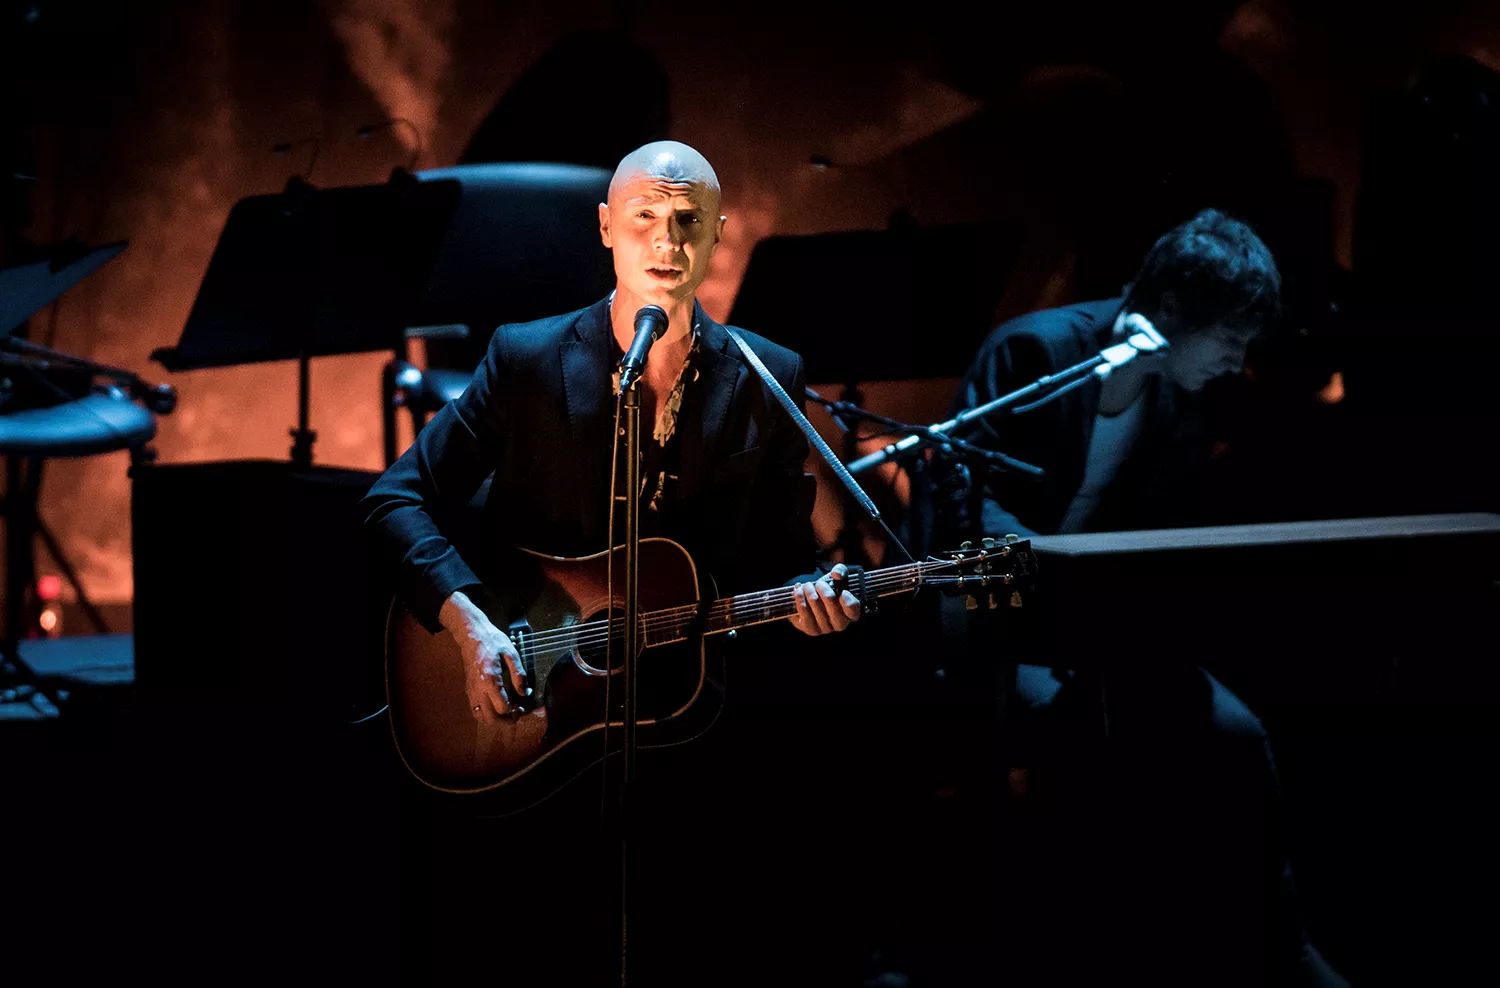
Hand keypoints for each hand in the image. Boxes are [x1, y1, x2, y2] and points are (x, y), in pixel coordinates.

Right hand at [440, 590, 528, 722]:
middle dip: (505, 721)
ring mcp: (471, 691)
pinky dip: (486, 714)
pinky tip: (495, 705)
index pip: (502, 707)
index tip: (521, 705)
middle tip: (516, 714)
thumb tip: (524, 693)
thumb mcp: (511, 653)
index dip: (514, 711)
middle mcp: (478, 689)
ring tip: (506, 711)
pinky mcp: (468, 690)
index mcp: (490, 680)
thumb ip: (519, 674)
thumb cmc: (493, 642)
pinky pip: (475, 710)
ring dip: (495, 719)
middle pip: (490, 718)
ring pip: (480, 717)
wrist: (472, 635)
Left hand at [789, 562, 862, 635]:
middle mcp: (840, 624)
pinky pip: (804, 611)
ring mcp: (825, 629)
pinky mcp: (811, 630)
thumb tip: (837, 574)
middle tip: (818, 583)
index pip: (853, 609)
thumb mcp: (837, 579)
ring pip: (815, 605)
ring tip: (807, 585)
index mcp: (851, 613)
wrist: (811, 602)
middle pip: (831, 604)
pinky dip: (799, 597)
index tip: (842, 590)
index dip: (847, 599)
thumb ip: (841, 571)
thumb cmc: (828, 590)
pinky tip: (798, 590)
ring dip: (809, 590)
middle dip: (822, 588)